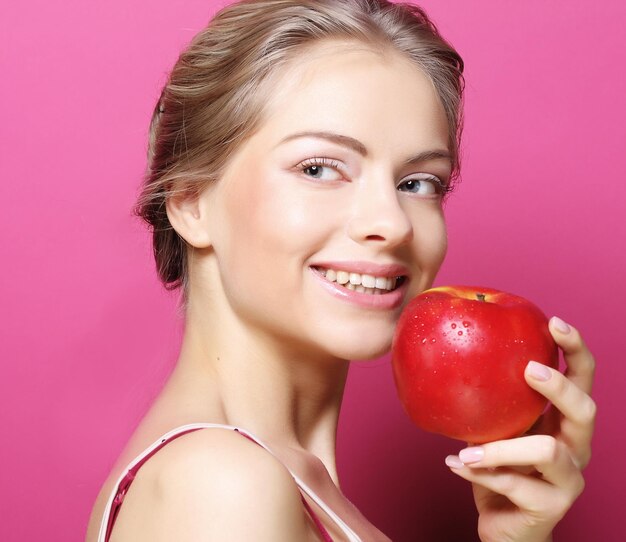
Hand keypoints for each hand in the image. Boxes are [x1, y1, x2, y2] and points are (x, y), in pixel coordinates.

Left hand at [444, 316, 595, 541]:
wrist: (503, 525)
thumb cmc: (499, 469)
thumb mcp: (495, 428)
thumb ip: (490, 401)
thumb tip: (454, 351)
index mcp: (562, 422)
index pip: (582, 379)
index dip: (575, 350)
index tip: (554, 323)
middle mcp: (574, 447)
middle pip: (586, 410)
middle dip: (560, 387)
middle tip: (529, 370)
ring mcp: (568, 480)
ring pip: (548, 451)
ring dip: (501, 447)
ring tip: (467, 449)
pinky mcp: (551, 507)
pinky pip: (514, 483)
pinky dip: (480, 472)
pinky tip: (456, 465)